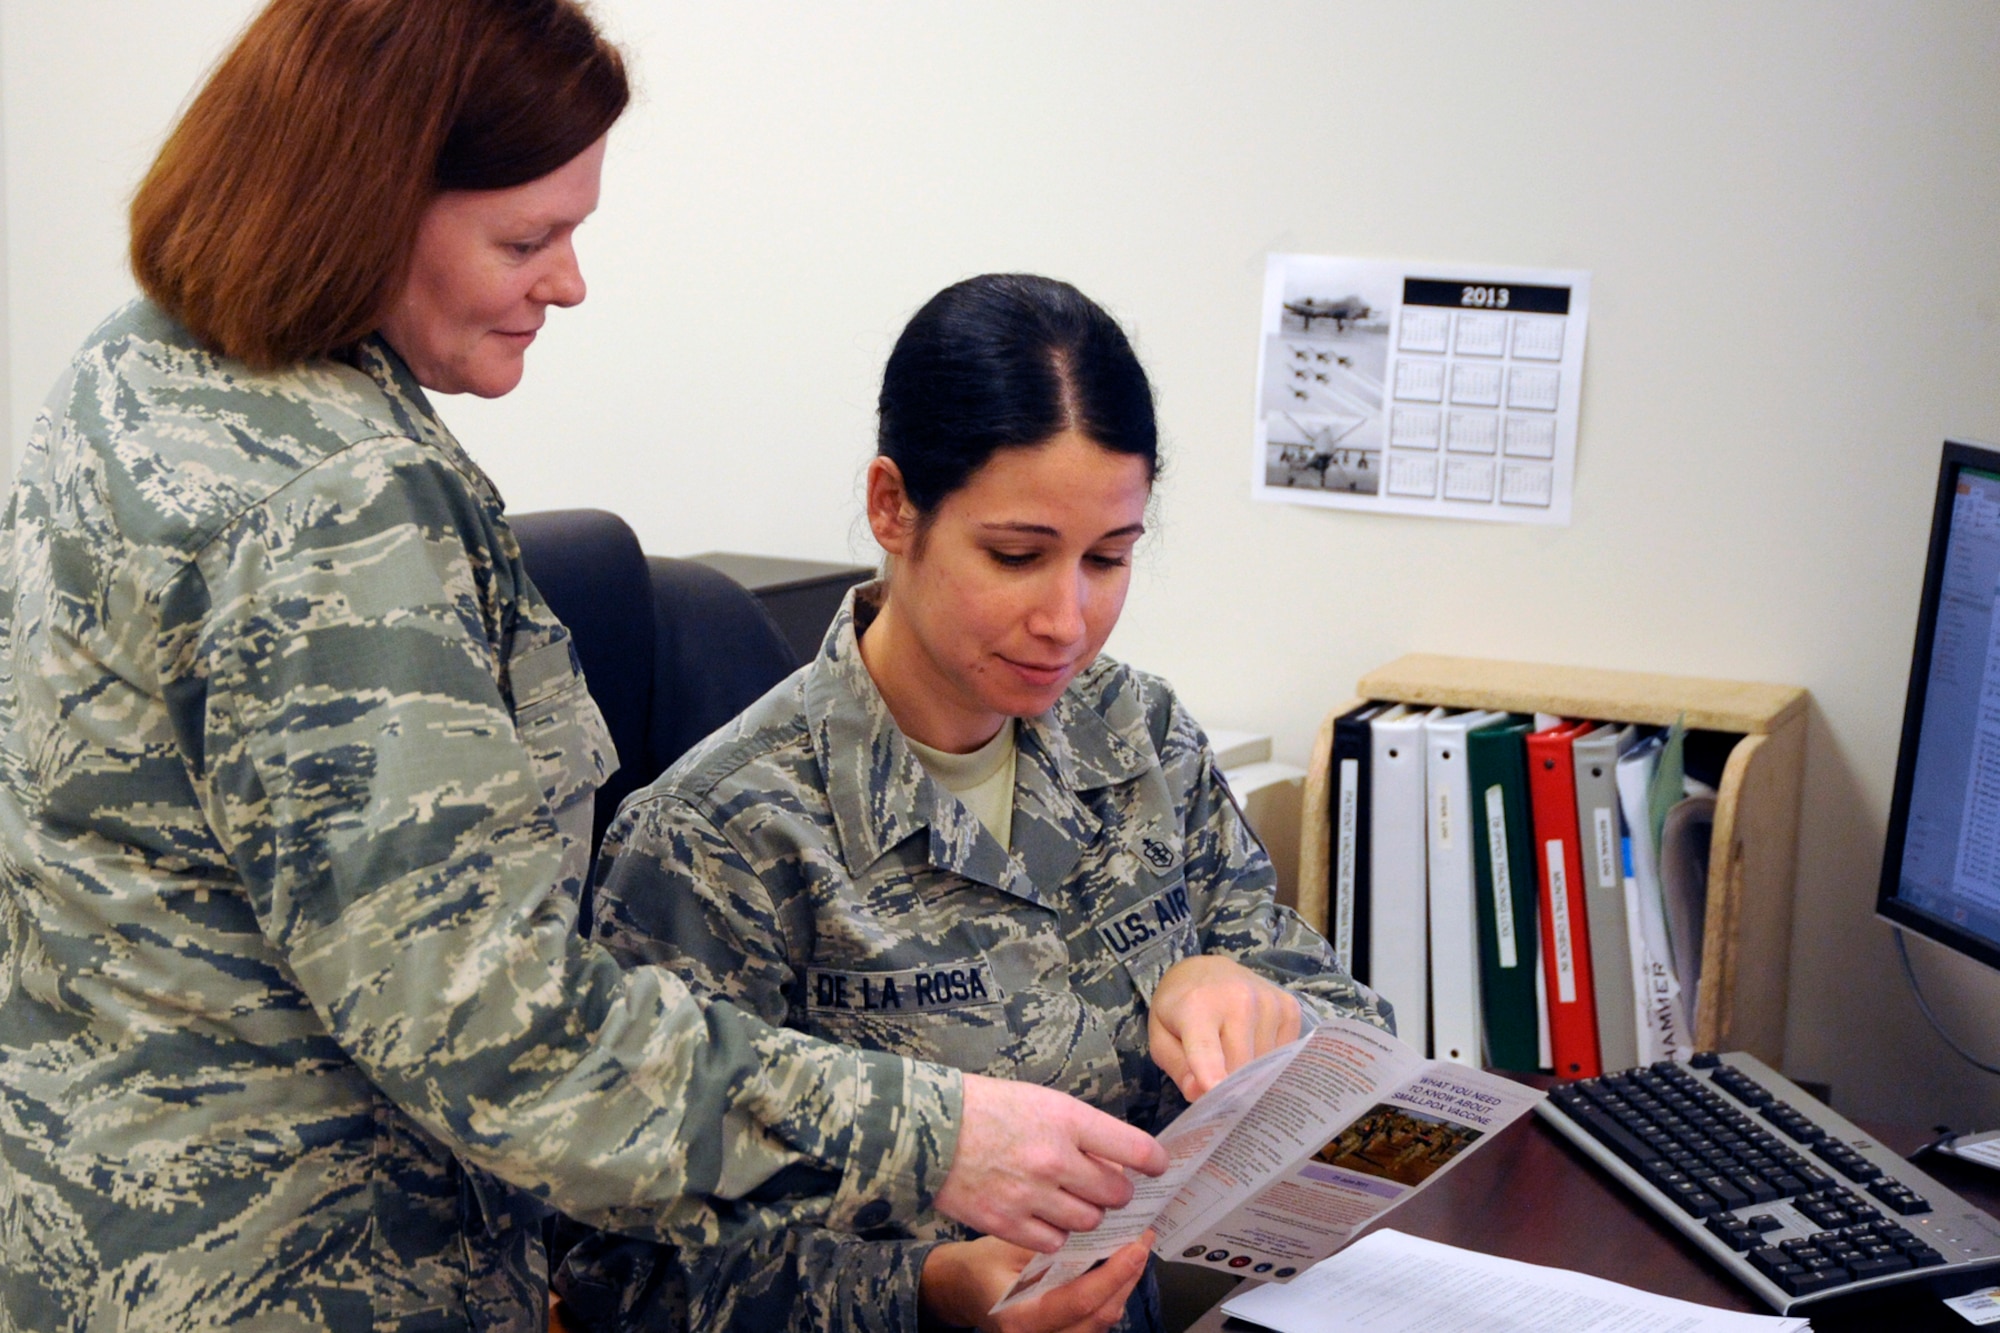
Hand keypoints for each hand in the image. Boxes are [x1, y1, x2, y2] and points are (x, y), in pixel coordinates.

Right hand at [920, 1234, 1153, 1332]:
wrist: (960, 1291)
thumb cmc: (981, 1264)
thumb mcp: (1008, 1246)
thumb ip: (1050, 1243)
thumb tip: (1095, 1218)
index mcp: (1020, 1318)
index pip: (1078, 1301)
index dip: (1113, 1275)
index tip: (1136, 1246)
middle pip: (1099, 1316)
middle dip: (1128, 1277)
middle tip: (1144, 1239)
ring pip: (1102, 1322)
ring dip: (1124, 1286)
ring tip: (1137, 1249)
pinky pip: (1095, 1321)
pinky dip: (1112, 1294)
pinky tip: (1120, 1269)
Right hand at [935, 1075, 1167, 1253]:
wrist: (926, 1127)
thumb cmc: (984, 1106)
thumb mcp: (1041, 1100)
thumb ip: (1080, 1130)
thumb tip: (1117, 1159)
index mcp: (1067, 1119)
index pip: (1135, 1149)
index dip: (1155, 1162)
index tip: (1157, 1166)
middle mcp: (1055, 1159)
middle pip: (1115, 1193)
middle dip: (1118, 1193)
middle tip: (1108, 1187)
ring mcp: (1031, 1194)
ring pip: (1088, 1221)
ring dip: (1087, 1214)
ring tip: (1072, 1200)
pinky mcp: (1007, 1222)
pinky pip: (1054, 1242)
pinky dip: (1055, 1233)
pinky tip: (1045, 1217)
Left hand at [1148, 955, 1301, 1100]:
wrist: (1206, 970)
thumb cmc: (1180, 1009)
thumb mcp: (1161, 1037)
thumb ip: (1178, 1067)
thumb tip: (1200, 1094)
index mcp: (1197, 1006)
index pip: (1205, 1048)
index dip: (1211, 1075)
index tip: (1216, 1093)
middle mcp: (1238, 999)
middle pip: (1240, 1067)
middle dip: (1229, 1085)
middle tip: (1216, 1079)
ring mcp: (1269, 1002)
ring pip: (1265, 1066)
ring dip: (1250, 1072)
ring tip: (1232, 1051)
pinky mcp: (1290, 1008)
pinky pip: (1284, 1055)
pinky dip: (1269, 1060)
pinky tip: (1253, 1044)